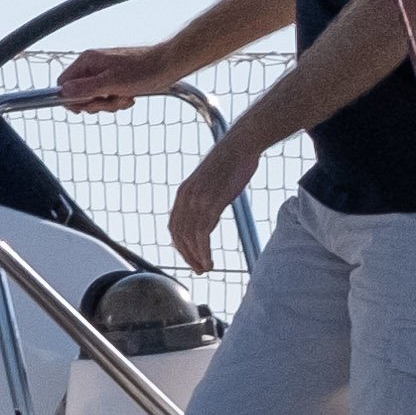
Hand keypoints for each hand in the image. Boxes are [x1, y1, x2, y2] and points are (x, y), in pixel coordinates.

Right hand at [52, 42, 170, 113]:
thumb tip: (64, 92)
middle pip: (79, 93)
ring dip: (110, 104)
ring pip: (95, 98)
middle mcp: (93, 66)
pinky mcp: (116, 80)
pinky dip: (118, 101)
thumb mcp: (112, 82)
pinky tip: (130, 96)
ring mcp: (104, 73)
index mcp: (87, 61)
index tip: (85, 108)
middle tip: (111, 100)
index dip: (71, 99)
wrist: (168, 65)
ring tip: (125, 97)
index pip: (64, 83)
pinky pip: (108, 97)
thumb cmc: (143, 70)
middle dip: (96, 103)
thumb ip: (86, 88)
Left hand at [169, 141, 252, 271]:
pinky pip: (202, 234)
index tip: (191, 258)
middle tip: (198, 269)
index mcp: (183, 193)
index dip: (180, 246)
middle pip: (179, 235)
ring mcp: (197, 200)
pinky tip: (210, 261)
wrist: (240, 145)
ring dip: (196, 257)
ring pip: (190, 238)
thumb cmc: (231, 163)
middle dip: (187, 256)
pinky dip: (203, 251)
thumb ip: (204, 201)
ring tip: (205, 268)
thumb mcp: (210, 184)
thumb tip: (206, 222)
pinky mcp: (211, 202)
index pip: (174, 227)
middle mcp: (186, 197)